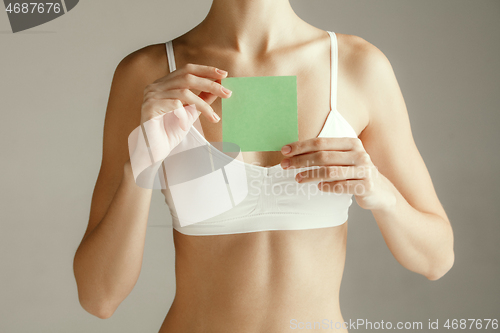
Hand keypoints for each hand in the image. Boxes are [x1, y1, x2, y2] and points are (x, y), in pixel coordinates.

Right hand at [128, 63, 231, 187]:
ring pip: (183, 92)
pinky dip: (184, 114)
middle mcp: (156, 86)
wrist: (154, 151)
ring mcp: (151, 95)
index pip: (187, 69)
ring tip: (213, 116)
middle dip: (210, 84)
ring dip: (202, 104)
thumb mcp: (190, 112)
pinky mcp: (149, 107)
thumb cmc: (169, 132)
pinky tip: (185, 125)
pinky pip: (174, 105)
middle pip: (187, 77)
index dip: (205, 70)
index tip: (223, 74)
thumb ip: (202, 99)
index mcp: (165, 84)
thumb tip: (219, 87)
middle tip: (227, 93)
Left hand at [280, 137, 395, 210]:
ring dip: (310, 175)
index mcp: (352, 143)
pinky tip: (318, 187)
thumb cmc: (355, 173)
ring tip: (298, 178)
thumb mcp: (345, 158)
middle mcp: (359, 154)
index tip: (285, 151)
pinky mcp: (366, 186)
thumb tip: (295, 152)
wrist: (380, 191)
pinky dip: (327, 186)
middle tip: (285, 165)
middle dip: (301, 160)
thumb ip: (327, 153)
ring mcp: (364, 170)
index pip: (321, 142)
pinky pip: (341, 186)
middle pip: (323, 156)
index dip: (301, 146)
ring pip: (330, 171)